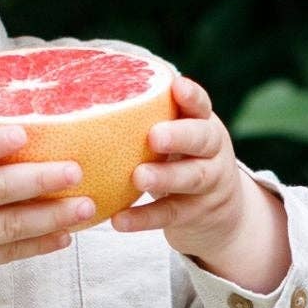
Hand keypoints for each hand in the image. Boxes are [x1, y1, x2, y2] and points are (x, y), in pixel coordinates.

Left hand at [112, 75, 288, 293]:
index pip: (201, 106)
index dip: (191, 97)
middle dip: (180, 136)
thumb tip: (88, 92)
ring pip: (192, 178)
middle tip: (154, 136)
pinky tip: (119, 220)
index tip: (176, 87)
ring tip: (138, 177)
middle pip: (203, 139)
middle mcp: (213, 151)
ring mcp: (210, 184)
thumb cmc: (181, 161)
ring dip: (165, 177)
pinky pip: (171, 215)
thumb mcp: (178, 139)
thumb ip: (151, 120)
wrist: (220, 213)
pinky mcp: (197, 214)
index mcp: (204, 125)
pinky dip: (144, 218)